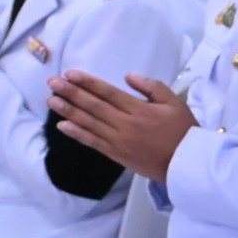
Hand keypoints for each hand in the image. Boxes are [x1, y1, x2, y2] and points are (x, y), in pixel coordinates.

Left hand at [48, 70, 197, 180]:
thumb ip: (152, 87)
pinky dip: (77, 133)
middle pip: (93, 105)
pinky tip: (62, 125)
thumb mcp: (175, 102)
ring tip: (51, 100)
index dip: (87, 82)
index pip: (108, 92)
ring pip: (88, 122)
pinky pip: (92, 142)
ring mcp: (118, 140)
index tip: (69, 74)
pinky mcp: (116, 154)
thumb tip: (128, 76)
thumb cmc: (182, 130)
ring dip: (68, 110)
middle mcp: (125, 123)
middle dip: (71, 92)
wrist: (186, 163)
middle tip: (51, 82)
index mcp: (140, 109)